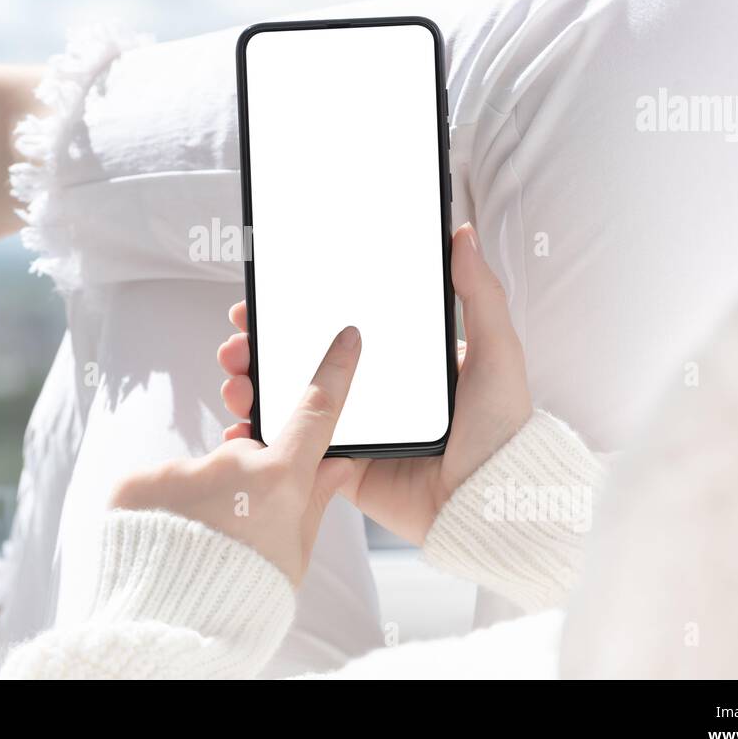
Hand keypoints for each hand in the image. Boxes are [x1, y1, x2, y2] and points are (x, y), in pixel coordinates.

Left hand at [110, 326, 362, 583]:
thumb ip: (314, 501)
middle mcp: (230, 464)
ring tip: (196, 551)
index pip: (315, 414)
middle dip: (246, 485)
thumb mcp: (293, 556)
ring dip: (201, 503)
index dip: (333, 373)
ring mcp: (181, 469)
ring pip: (200, 477)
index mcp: (279, 482)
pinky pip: (159, 487)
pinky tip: (164, 543)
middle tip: (239, 534)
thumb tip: (337, 463)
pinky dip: (163, 510)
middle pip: (247, 457)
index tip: (344, 338)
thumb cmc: (241, 599)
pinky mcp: (138, 481)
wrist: (166, 629)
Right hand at [218, 223, 531, 545]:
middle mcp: (374, 393)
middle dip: (261, 348)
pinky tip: (242, 427)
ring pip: (291, 403)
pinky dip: (265, 439)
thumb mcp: (496, 352)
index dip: (298, 312)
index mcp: (402, 362)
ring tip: (235, 381)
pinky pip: (296, 451)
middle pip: (304, 362)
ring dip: (254, 388)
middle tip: (237, 341)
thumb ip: (479, 293)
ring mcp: (356, 431)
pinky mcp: (345, 469)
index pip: (340, 327)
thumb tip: (463, 234)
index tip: (266, 297)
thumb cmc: (502, 429)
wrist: (491, 504)